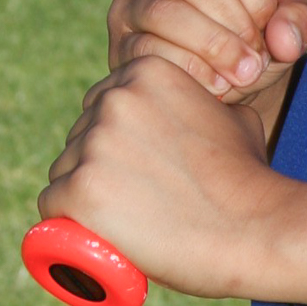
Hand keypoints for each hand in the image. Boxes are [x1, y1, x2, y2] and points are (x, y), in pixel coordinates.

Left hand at [41, 57, 287, 299]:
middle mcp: (114, 99)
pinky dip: (67, 223)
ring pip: (63, 171)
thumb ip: (201, 106)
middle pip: (79, 136)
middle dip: (96, 166)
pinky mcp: (80, 189)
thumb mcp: (231, 118)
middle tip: (130, 200)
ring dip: (82, 196)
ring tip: (122, 221)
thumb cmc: (248, 178)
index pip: (101, 105)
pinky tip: (94, 233)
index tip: (131, 168)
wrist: (254, 227)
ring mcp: (94, 144)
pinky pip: (51, 206)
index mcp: (146, 72)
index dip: (113, 139)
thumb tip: (194, 115)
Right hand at [107, 0, 306, 113]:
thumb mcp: (284, 20)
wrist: (216, 81)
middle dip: (236, 24)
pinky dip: (191, 72)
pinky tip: (216, 87)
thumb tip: (283, 37)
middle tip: (258, 58)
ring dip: (215, 48)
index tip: (270, 25)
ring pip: (167, 14)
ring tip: (243, 74)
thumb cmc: (251, 36)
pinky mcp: (119, 46)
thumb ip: (299, 16)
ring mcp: (127, 4)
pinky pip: (150, 52)